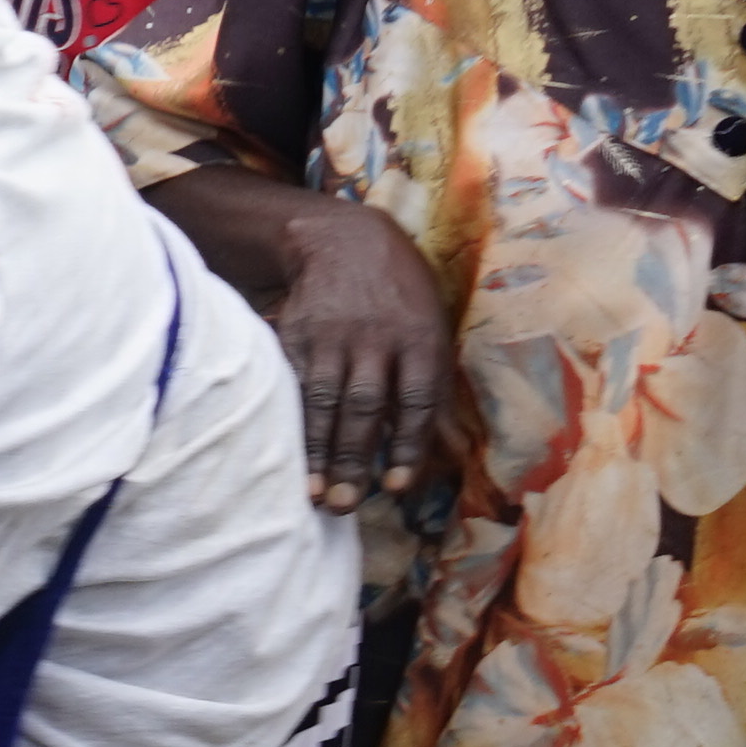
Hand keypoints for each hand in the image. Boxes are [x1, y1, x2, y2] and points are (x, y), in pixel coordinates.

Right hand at [266, 188, 455, 512]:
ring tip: (313, 493)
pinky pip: (293, 384)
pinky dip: (291, 420)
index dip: (408, 446)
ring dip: (318, 450)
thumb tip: (458, 451)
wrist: (344, 240)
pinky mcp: (295, 336)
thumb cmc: (401, 296)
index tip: (397, 488)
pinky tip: (287, 452)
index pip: (416, 401)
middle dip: (354, 459)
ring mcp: (331, 338)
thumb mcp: (433, 330)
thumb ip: (436, 391)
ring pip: (325, 401)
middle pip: (365, 407)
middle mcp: (376, 340)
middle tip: (344, 506)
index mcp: (420, 340)